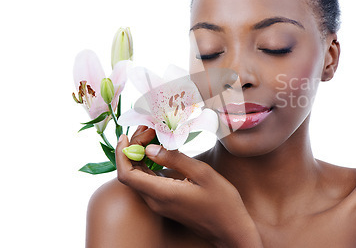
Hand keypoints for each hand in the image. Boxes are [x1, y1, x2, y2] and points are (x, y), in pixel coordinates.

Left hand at [116, 126, 262, 247]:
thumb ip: (175, 159)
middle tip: (148, 129)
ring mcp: (159, 203)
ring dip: (139, 155)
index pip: (126, 174)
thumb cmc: (221, 202)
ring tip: (152, 134)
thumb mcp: (203, 174)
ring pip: (138, 177)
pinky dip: (147, 164)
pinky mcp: (165, 202)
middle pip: (130, 173)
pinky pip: (148, 182)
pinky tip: (159, 151)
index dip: (122, 153)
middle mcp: (155, 201)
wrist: (230, 229)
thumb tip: (150, 148)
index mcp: (162, 193)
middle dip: (132, 148)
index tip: (127, 134)